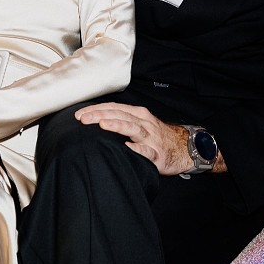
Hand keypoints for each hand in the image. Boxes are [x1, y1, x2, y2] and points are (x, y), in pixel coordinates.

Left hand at [75, 102, 189, 175]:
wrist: (183, 147)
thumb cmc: (156, 136)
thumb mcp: (140, 123)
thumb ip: (121, 121)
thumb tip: (95, 122)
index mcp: (138, 114)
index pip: (114, 108)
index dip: (97, 109)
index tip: (80, 114)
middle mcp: (144, 123)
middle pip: (120, 116)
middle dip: (100, 115)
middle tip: (83, 119)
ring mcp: (151, 138)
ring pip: (133, 129)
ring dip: (118, 126)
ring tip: (103, 125)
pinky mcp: (158, 154)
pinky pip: (147, 151)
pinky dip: (137, 149)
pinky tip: (128, 148)